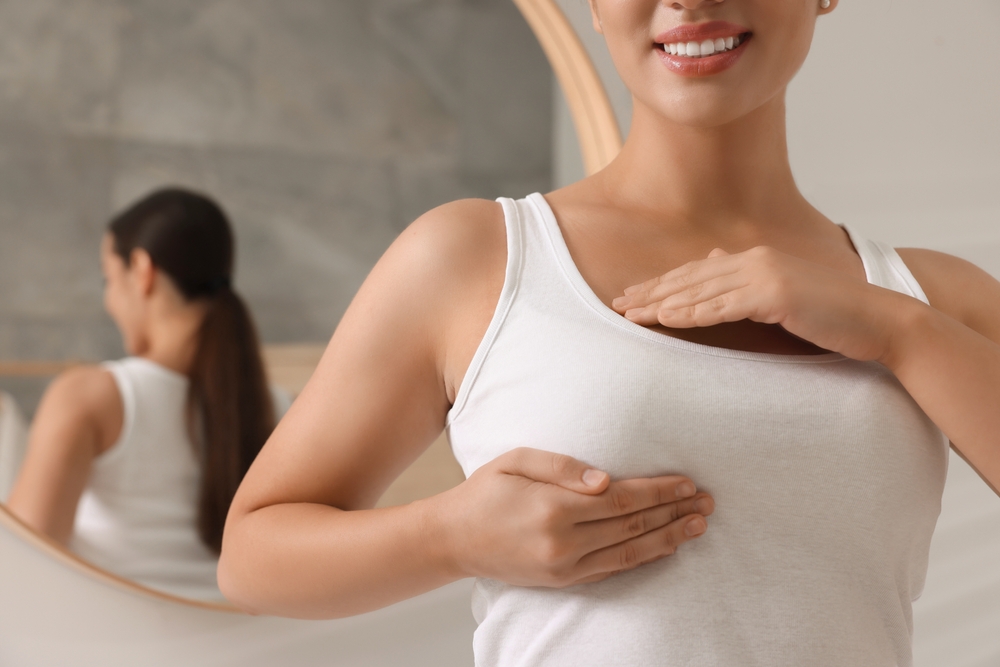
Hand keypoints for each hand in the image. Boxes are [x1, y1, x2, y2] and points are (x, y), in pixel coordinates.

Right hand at [437, 447, 713, 586]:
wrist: (453, 539)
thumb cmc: (484, 492)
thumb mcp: (516, 462)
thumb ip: (562, 466)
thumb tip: (605, 481)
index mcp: (553, 508)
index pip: (621, 500)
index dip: (658, 491)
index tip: (686, 483)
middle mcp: (563, 542)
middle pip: (632, 527)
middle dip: (673, 512)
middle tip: (707, 503)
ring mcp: (564, 567)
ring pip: (629, 553)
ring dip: (668, 538)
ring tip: (698, 526)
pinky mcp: (563, 581)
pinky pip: (612, 570)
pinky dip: (643, 559)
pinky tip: (665, 547)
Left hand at [612, 246, 910, 362]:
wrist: (877, 322)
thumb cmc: (831, 315)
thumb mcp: (782, 292)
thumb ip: (745, 280)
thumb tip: (710, 261)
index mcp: (754, 258)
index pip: (696, 273)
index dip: (661, 285)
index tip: (632, 297)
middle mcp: (754, 260)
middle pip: (689, 278)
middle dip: (650, 292)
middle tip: (616, 305)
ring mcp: (764, 274)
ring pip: (699, 291)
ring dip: (661, 303)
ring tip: (630, 315)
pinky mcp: (774, 295)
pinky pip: (722, 307)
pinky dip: (691, 313)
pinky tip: (666, 319)